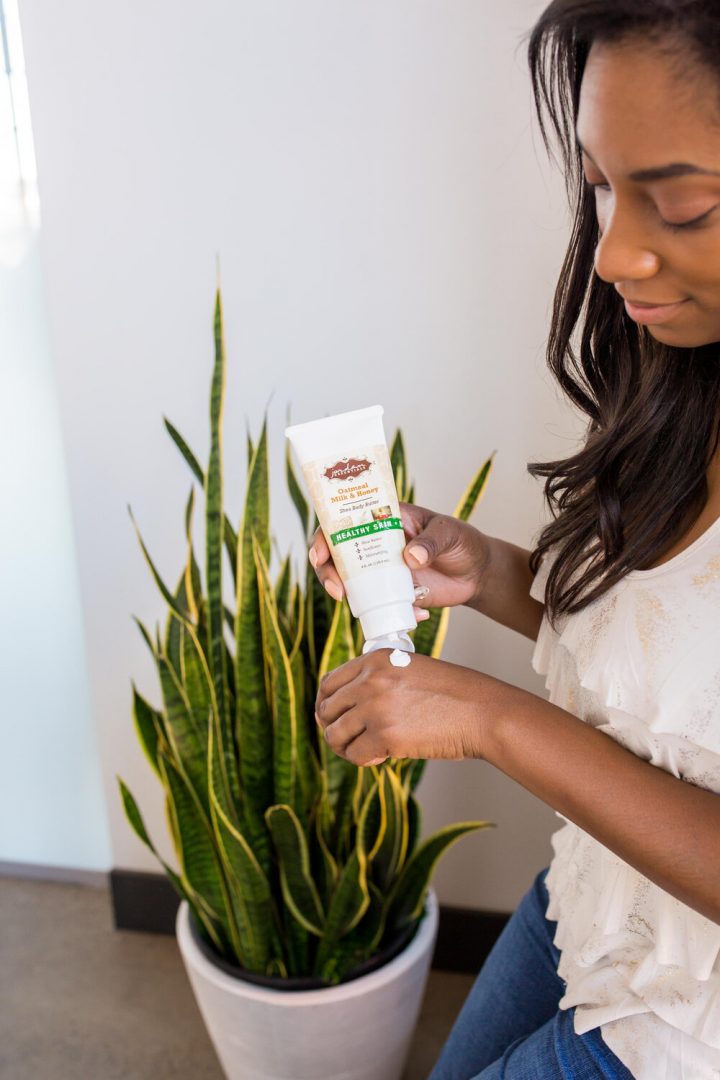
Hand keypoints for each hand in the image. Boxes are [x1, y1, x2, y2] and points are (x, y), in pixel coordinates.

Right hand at [309, 502, 490, 616]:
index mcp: (383, 519)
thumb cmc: (462, 541)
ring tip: (364, 609)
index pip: (343, 521)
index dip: (324, 537)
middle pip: (336, 556)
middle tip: (338, 591)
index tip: (321, 556)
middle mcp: (375, 544)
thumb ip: (431, 541)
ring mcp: (381, 571)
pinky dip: (387, 615)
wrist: (478, 573)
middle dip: (328, 573)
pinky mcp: (392, 594)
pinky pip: (376, 606)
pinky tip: (417, 615)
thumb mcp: (450, 533)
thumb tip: (410, 556)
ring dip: (349, 597)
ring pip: (350, 583)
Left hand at [315, 650, 485, 765]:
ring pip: (334, 735)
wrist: (482, 713)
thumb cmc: (452, 696)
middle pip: (326, 709)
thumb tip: (343, 710)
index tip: (332, 718)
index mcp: (375, 659)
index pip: (329, 682)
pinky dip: (364, 760)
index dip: (326, 705)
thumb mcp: (409, 671)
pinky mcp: (385, 735)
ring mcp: (376, 707)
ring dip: (347, 747)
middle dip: (333, 728)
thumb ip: (378, 681)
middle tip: (349, 741)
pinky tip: (382, 756)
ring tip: (367, 750)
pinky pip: (354, 755)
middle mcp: (370, 679)